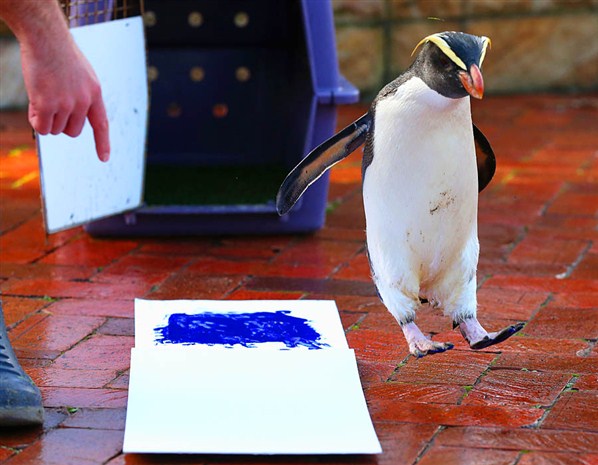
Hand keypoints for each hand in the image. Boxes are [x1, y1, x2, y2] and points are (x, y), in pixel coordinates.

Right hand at [21, 35, 109, 161]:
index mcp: (95, 94)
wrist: (46, 38)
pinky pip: (41, 127)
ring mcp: (66, 104)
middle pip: (72, 132)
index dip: (103, 143)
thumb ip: (81, 96)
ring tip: (41, 96)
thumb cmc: (60, 53)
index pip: (101, 124)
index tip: (104, 158)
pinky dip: (35, 120)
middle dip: (60, 124)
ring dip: (45, 119)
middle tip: (50, 105)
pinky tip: (33, 102)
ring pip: (54, 130)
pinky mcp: (47, 104)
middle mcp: (84, 102)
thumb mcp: (81, 75)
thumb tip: (70, 121)